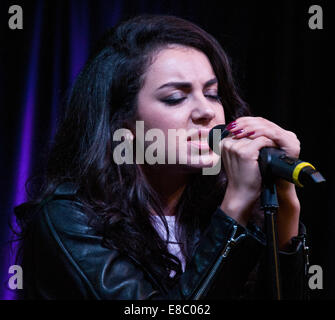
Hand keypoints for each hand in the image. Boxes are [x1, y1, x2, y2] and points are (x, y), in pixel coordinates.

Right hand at [221, 116, 300, 248]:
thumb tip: (253, 131)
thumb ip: (240, 144)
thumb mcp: (237, 158)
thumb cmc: (241, 177)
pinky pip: (262, 141)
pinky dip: (270, 144)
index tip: (265, 131)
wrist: (241, 193)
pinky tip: (274, 148)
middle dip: (262, 131)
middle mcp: (226, 143)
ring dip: (268, 136)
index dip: (254, 128)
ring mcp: (235, 147)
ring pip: (256, 134)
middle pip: (248, 128)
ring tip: (276, 141)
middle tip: (273, 136)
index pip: (241, 127)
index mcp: (223, 143)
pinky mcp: (245, 152)